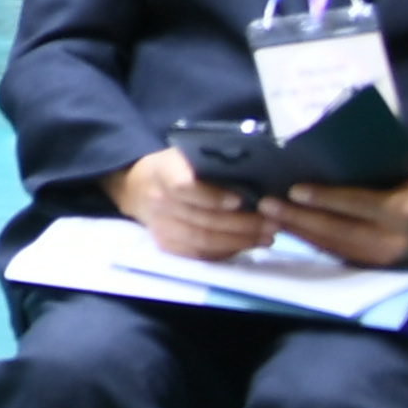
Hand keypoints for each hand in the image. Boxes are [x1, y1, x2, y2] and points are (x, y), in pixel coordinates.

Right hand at [108, 145, 276, 263]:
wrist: (136, 186)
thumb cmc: (174, 166)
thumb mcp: (185, 154)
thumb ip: (211, 162)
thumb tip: (256, 174)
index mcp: (163, 171)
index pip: (184, 187)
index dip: (213, 197)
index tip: (240, 200)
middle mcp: (158, 201)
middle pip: (201, 219)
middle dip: (242, 224)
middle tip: (272, 223)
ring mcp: (160, 225)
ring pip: (203, 240)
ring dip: (239, 241)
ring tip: (266, 237)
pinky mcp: (165, 244)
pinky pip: (198, 254)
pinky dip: (226, 251)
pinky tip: (247, 245)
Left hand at [270, 169, 407, 272]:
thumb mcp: (403, 176)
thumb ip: (368, 176)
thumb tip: (320, 163)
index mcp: (404, 209)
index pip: (358, 204)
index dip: (325, 198)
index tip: (293, 190)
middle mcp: (392, 238)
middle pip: (338, 230)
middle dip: (298, 219)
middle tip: (265, 205)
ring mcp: (383, 256)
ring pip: (333, 245)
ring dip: (298, 232)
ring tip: (268, 217)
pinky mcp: (376, 266)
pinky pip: (338, 254)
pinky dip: (312, 241)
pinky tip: (290, 230)